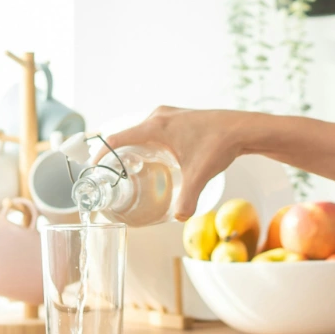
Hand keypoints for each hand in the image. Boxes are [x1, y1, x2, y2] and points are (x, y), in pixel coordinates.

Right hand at [102, 107, 246, 220]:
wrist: (242, 128)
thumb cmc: (220, 144)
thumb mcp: (200, 175)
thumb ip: (188, 198)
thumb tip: (179, 218)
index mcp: (156, 126)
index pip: (117, 138)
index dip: (101, 153)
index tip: (92, 168)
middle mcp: (158, 116)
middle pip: (126, 135)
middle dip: (116, 155)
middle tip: (111, 176)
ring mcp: (168, 114)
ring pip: (140, 132)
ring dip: (132, 148)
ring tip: (127, 170)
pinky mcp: (177, 118)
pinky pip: (152, 129)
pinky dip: (146, 143)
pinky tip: (152, 159)